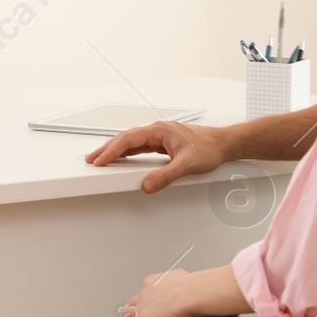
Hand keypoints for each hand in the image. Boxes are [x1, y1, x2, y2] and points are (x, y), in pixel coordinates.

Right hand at [86, 122, 231, 192]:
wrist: (224, 143)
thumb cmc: (209, 148)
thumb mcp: (187, 165)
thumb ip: (165, 176)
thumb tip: (147, 185)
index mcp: (159, 130)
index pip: (128, 140)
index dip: (112, 151)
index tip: (99, 160)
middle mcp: (157, 131)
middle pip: (125, 139)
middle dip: (107, 149)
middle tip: (91, 160)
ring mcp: (159, 136)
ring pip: (131, 142)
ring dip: (116, 150)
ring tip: (101, 160)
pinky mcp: (163, 143)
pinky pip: (140, 147)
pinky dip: (127, 153)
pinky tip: (122, 159)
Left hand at [120, 269, 196, 316]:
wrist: (190, 294)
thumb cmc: (191, 286)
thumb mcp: (181, 277)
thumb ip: (175, 280)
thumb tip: (180, 280)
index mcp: (152, 282)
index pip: (143, 293)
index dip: (144, 302)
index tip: (148, 308)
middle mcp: (144, 294)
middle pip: (132, 304)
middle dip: (133, 313)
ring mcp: (141, 308)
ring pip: (127, 316)